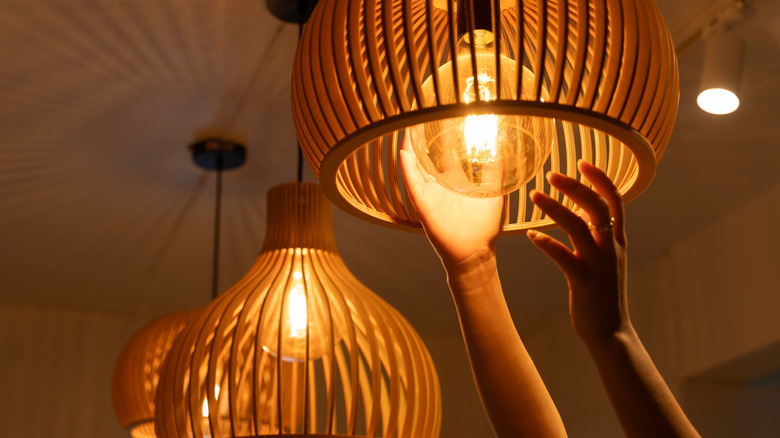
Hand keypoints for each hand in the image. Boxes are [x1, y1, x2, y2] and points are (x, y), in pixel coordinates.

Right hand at [399, 129, 502, 271]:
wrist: (475, 251)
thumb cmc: (484, 225)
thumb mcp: (493, 191)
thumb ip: (495, 170)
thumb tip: (503, 147)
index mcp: (455, 180)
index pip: (446, 152)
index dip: (444, 135)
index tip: (444, 115)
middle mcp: (439, 185)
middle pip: (426, 155)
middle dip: (422, 136)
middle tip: (419, 114)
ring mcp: (429, 194)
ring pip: (415, 166)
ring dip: (410, 147)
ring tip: (406, 127)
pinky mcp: (423, 205)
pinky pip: (412, 185)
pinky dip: (407, 170)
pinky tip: (404, 154)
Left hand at [527, 161, 629, 339]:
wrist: (610, 330)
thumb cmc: (602, 291)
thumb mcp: (606, 258)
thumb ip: (598, 233)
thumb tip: (583, 209)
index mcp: (617, 240)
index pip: (615, 200)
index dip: (600, 178)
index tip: (582, 161)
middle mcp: (611, 248)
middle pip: (598, 207)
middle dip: (576, 187)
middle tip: (551, 174)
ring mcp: (599, 265)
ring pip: (579, 228)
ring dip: (555, 209)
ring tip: (534, 196)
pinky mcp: (584, 282)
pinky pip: (564, 257)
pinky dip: (547, 243)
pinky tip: (532, 235)